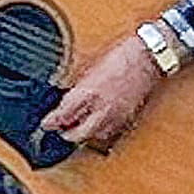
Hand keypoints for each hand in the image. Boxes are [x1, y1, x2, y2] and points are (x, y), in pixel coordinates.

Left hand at [41, 33, 164, 150]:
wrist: (147, 57)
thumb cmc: (121, 56)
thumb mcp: (91, 68)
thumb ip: (77, 88)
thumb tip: (65, 100)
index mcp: (89, 93)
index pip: (63, 115)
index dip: (51, 122)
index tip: (46, 124)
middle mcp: (102, 108)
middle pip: (78, 134)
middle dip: (66, 133)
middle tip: (60, 129)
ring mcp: (116, 116)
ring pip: (94, 137)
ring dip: (84, 134)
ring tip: (79, 126)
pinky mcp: (128, 118)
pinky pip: (110, 133)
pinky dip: (101, 131)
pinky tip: (97, 124)